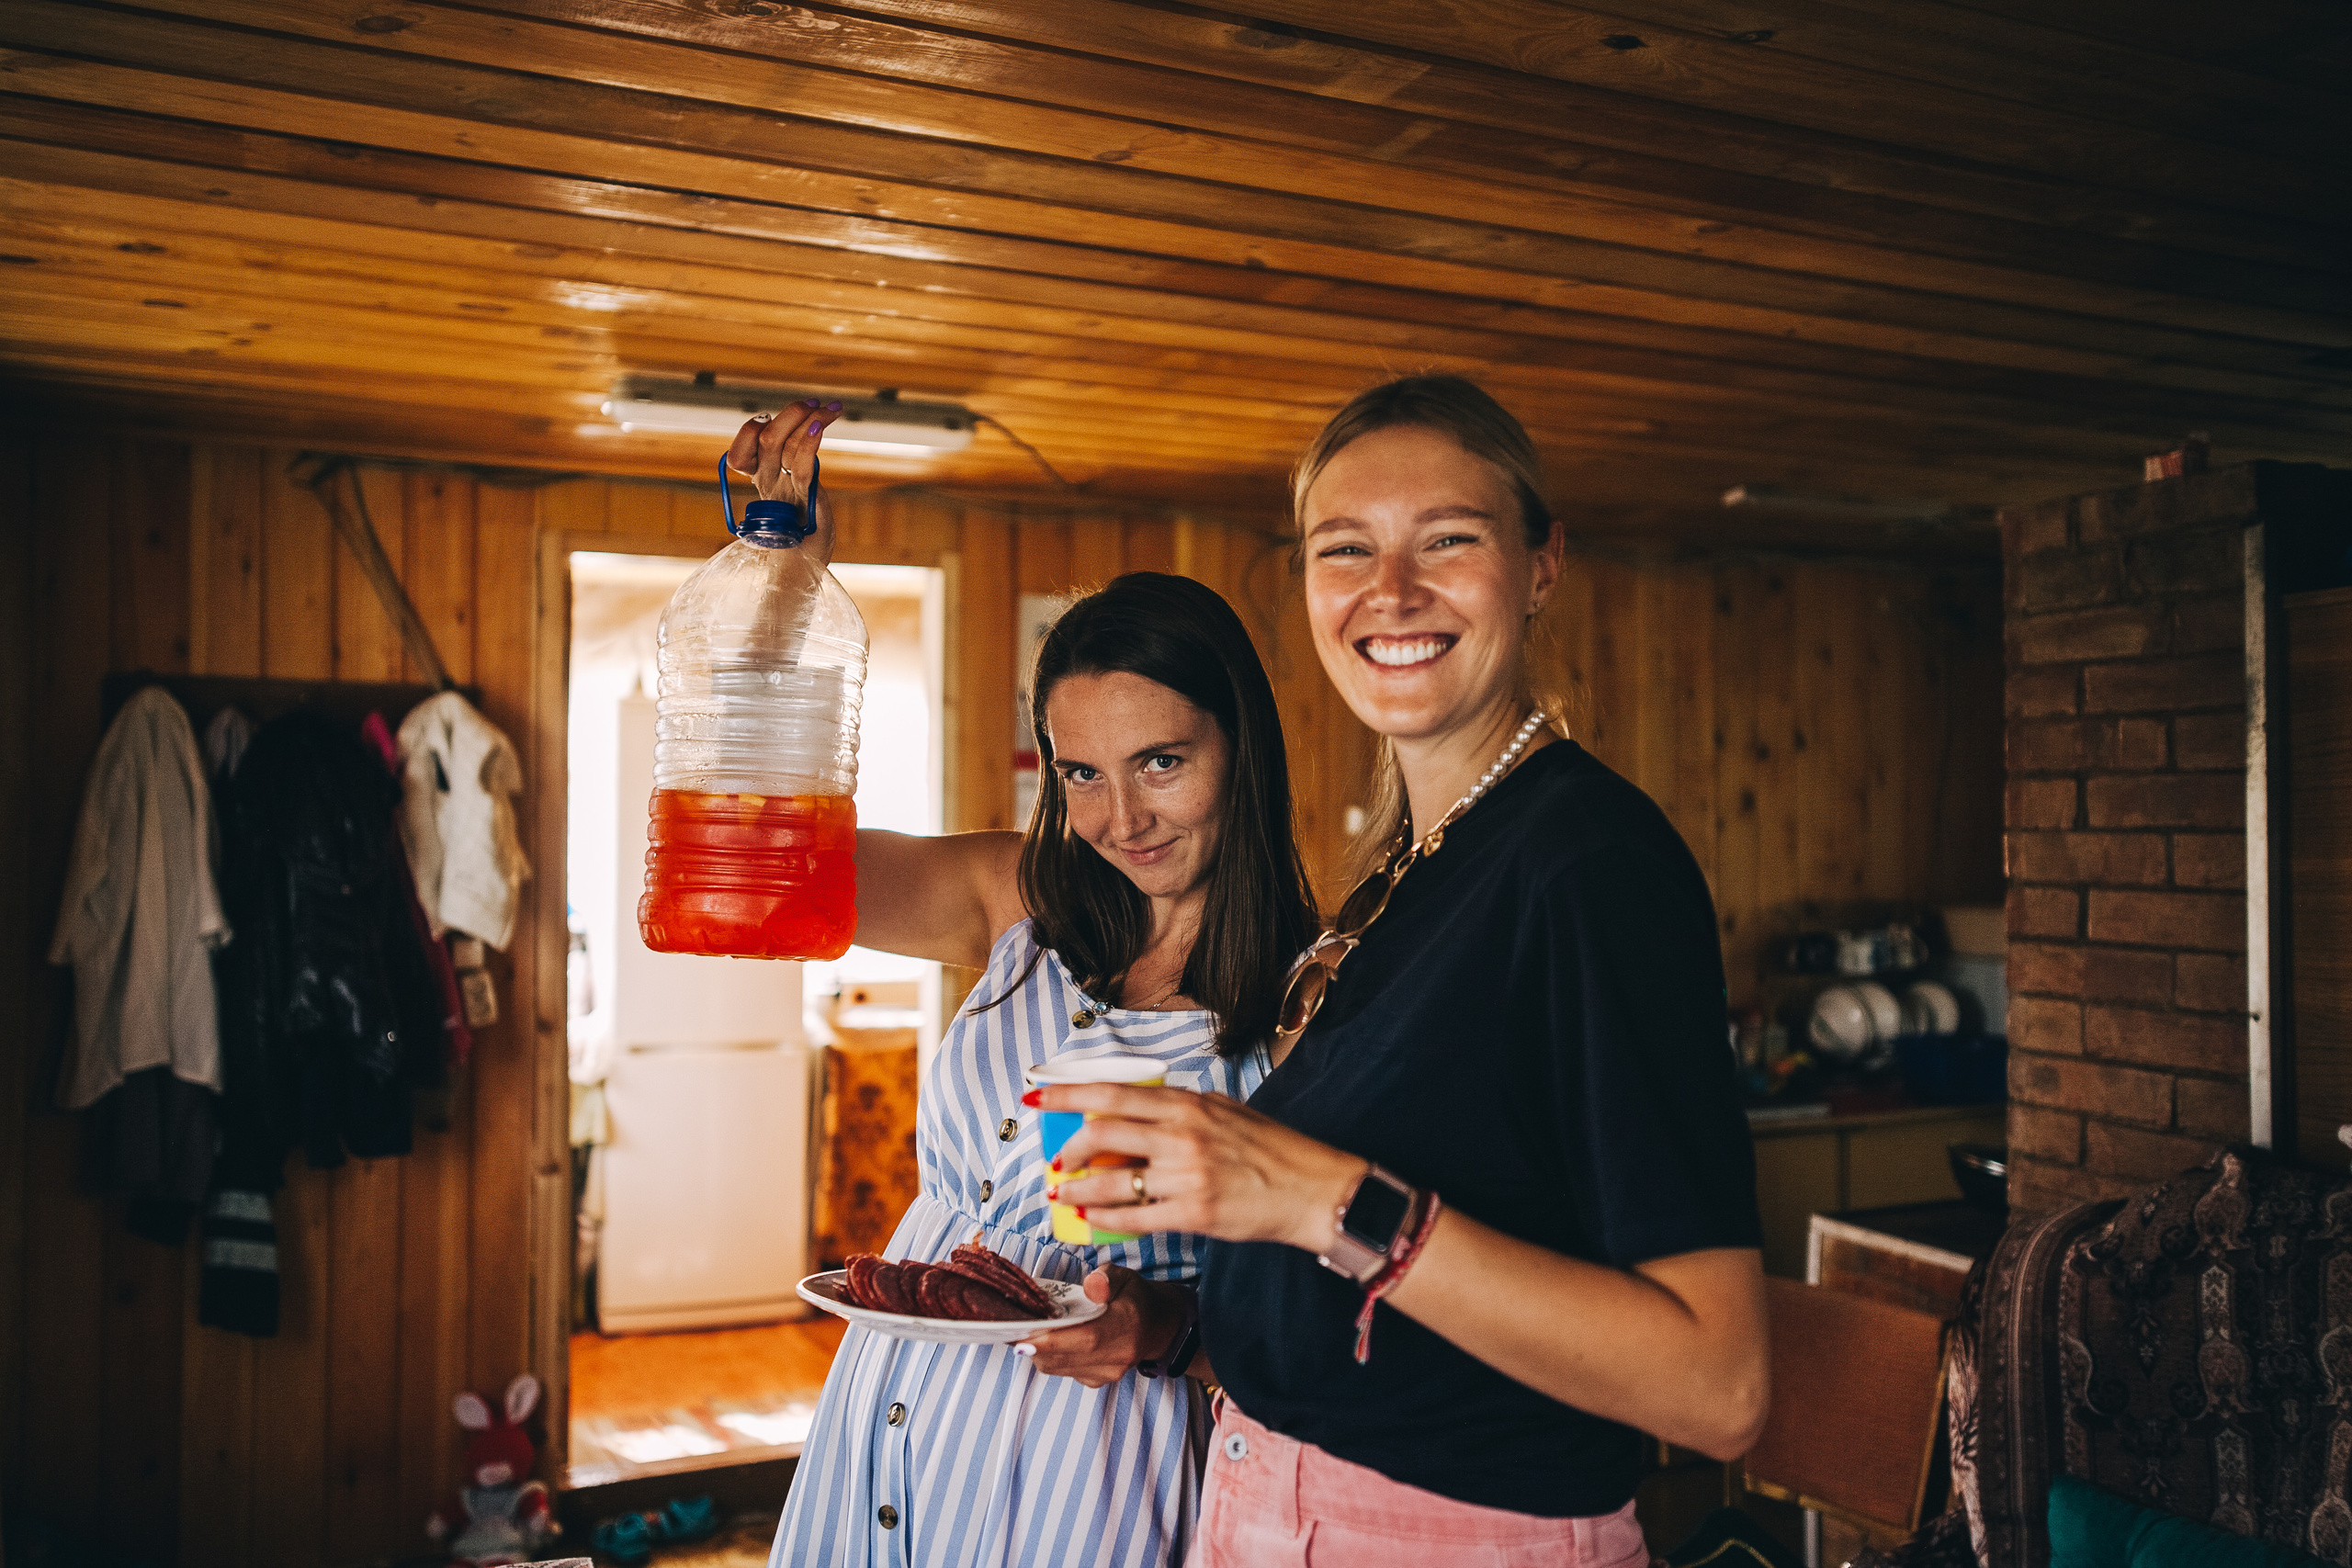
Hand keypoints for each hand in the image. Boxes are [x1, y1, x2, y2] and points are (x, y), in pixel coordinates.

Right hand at [726, 399, 839, 564]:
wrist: (807, 565)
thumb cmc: (807, 532)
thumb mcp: (799, 495)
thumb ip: (798, 467)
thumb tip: (809, 431)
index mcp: (760, 482)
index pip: (740, 454)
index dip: (748, 432)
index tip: (766, 418)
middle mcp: (766, 484)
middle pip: (766, 439)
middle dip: (790, 413)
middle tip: (811, 402)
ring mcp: (783, 491)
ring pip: (783, 444)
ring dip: (808, 419)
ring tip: (830, 408)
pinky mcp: (804, 498)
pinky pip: (803, 463)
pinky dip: (811, 439)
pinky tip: (822, 422)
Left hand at [1021, 1267, 1183, 1388]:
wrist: (1156, 1327)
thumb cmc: (1134, 1298)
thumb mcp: (1123, 1277)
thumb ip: (1105, 1279)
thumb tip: (1091, 1288)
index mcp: (1126, 1326)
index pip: (1086, 1339)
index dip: (1052, 1339)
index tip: (1023, 1332)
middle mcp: (1117, 1356)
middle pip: (1063, 1358)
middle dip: (1034, 1344)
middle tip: (1016, 1325)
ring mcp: (1107, 1373)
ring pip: (1057, 1367)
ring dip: (1038, 1351)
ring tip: (1029, 1330)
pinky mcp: (1097, 1381)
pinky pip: (1063, 1371)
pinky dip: (1050, 1357)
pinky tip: (1049, 1341)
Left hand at [1042, 1084, 1363, 1252]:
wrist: (1311, 1189)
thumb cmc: (1271, 1149)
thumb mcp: (1224, 1111)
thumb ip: (1180, 1109)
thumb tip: (1133, 1109)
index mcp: (1188, 1105)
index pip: (1113, 1093)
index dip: (1068, 1093)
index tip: (1038, 1094)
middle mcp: (1182, 1136)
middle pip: (1102, 1134)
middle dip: (1069, 1148)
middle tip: (1058, 1160)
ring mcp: (1186, 1176)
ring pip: (1110, 1182)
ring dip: (1077, 1190)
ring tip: (1063, 1194)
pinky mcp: (1192, 1214)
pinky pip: (1133, 1219)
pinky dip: (1105, 1220)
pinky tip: (1093, 1220)